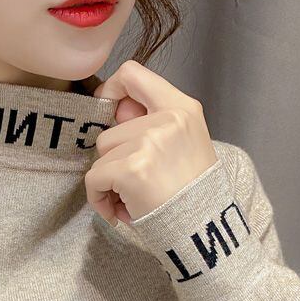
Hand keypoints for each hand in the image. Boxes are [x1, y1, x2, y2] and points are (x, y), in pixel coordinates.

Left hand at [85, 59, 218, 225]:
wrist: (204, 227)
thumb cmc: (192, 193)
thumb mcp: (185, 143)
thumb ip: (152, 123)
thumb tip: (115, 113)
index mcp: (182, 108)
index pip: (132, 73)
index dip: (111, 90)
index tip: (108, 111)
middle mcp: (166, 119)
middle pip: (110, 132)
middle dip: (114, 161)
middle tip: (134, 185)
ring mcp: (148, 143)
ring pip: (100, 157)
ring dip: (108, 182)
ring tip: (132, 199)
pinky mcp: (132, 169)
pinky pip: (94, 179)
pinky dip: (99, 198)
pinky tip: (119, 212)